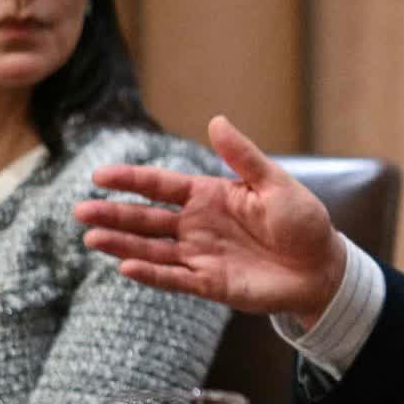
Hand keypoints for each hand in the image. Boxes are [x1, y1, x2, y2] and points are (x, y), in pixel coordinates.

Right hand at [75, 115, 347, 327]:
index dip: (131, 180)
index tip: (99, 176)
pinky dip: (151, 274)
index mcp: (209, 195)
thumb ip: (243, 157)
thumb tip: (217, 120)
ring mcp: (200, 255)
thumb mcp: (275, 183)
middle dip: (114, 214)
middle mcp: (197, 225)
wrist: (322, 267)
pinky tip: (127, 266)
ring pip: (152, 249)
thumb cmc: (302, 221)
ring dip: (123, 244)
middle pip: (147, 218)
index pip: (161, 185)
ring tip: (93, 238)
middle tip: (81, 210)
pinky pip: (174, 278)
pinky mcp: (209, 283)